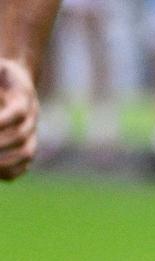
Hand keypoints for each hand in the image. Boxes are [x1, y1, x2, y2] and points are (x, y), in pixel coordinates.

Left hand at [0, 59, 40, 180]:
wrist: (16, 81)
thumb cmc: (1, 74)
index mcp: (23, 97)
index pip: (16, 113)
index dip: (1, 121)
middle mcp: (32, 118)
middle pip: (21, 136)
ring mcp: (32, 134)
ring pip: (26, 152)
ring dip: (4, 160)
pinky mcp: (28, 147)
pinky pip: (23, 165)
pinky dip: (10, 172)